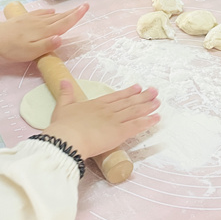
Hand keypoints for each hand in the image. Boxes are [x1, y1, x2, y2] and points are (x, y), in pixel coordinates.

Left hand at [0, 4, 88, 61]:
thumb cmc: (12, 47)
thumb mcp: (30, 51)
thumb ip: (47, 45)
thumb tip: (61, 38)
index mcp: (44, 31)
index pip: (64, 23)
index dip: (76, 16)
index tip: (85, 8)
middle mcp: (40, 23)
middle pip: (60, 17)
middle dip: (73, 12)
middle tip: (84, 6)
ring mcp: (32, 20)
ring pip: (52, 15)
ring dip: (63, 12)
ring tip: (72, 10)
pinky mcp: (24, 19)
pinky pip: (40, 13)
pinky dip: (48, 12)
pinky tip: (51, 11)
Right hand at [44, 81, 159, 159]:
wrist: (67, 138)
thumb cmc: (63, 126)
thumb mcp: (62, 107)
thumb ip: (65, 94)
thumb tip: (64, 80)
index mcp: (95, 104)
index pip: (115, 97)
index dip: (127, 92)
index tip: (138, 87)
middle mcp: (107, 110)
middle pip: (128, 102)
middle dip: (143, 96)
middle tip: (154, 91)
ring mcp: (115, 120)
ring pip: (135, 111)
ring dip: (147, 106)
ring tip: (158, 102)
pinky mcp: (119, 133)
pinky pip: (137, 126)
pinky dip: (148, 122)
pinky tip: (157, 118)